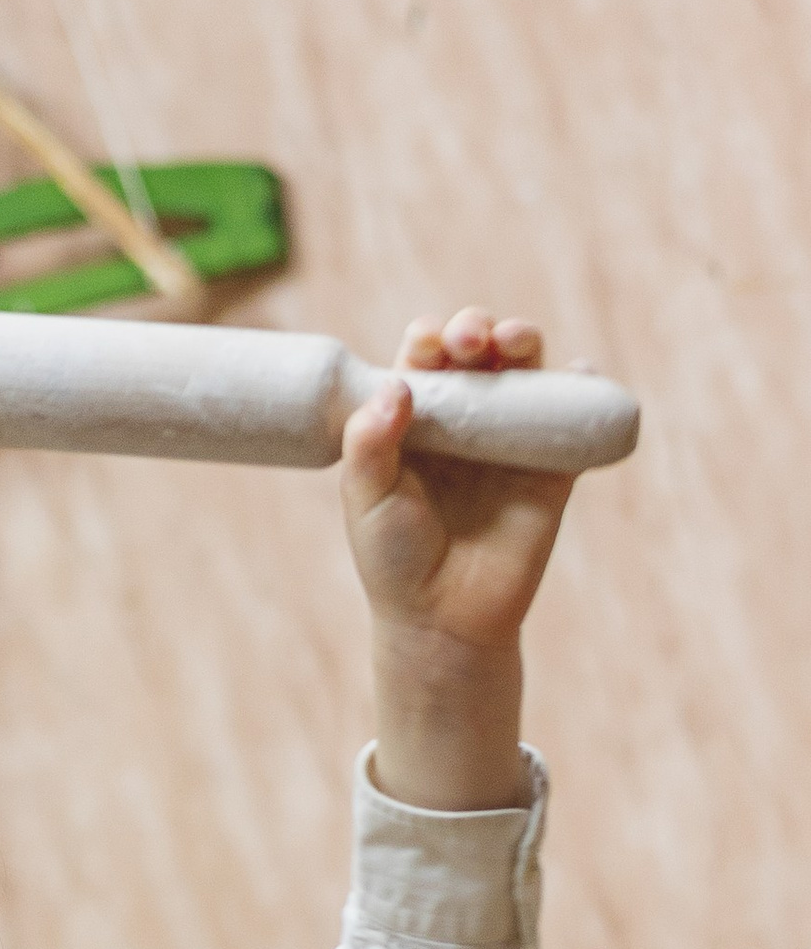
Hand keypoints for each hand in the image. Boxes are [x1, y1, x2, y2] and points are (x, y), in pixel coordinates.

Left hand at [343, 309, 571, 809]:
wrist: (444, 618)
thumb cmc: (393, 557)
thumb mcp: (365, 496)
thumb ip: (370, 441)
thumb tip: (398, 384)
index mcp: (414, 419)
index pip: (425, 358)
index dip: (430, 339)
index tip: (428, 346)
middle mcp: (463, 420)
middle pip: (478, 353)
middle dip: (476, 329)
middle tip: (471, 340)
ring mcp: (508, 440)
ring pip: (524, 372)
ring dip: (523, 341)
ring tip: (515, 341)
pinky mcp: (551, 468)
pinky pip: (571, 419)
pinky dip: (583, 386)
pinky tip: (579, 372)